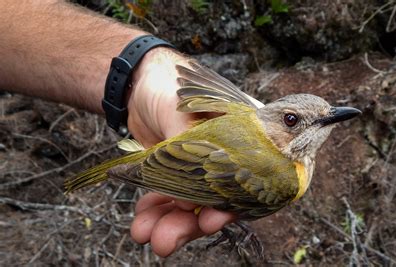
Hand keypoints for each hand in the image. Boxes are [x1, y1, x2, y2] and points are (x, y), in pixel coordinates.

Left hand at [125, 48, 234, 256]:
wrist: (138, 84)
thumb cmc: (169, 86)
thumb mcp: (184, 113)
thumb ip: (191, 152)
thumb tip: (188, 201)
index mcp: (247, 140)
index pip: (251, 183)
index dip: (232, 207)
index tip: (210, 220)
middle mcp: (229, 160)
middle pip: (219, 204)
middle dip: (191, 223)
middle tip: (166, 239)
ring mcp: (203, 172)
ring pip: (193, 209)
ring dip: (168, 225)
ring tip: (143, 233)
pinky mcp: (178, 179)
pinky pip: (170, 203)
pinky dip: (154, 214)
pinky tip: (140, 223)